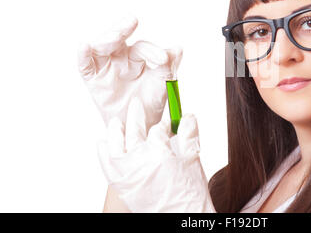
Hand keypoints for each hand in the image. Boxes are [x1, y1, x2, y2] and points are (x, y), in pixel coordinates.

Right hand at [77, 17, 181, 129]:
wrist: (136, 126)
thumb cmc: (149, 103)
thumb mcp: (163, 85)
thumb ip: (169, 67)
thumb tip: (178, 49)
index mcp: (138, 56)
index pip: (142, 48)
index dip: (152, 51)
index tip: (163, 59)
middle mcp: (120, 57)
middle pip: (118, 38)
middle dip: (123, 28)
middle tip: (132, 20)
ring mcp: (105, 67)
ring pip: (101, 47)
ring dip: (108, 39)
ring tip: (116, 36)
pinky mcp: (92, 79)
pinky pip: (85, 65)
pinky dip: (83, 55)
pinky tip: (85, 46)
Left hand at [97, 97, 215, 212]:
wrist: (181, 220)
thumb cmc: (189, 195)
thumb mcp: (192, 161)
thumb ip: (189, 136)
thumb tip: (189, 116)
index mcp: (158, 153)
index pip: (158, 129)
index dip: (165, 123)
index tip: (169, 121)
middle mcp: (138, 161)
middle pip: (134, 131)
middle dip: (137, 115)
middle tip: (137, 104)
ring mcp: (126, 174)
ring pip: (115, 144)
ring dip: (115, 131)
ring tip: (116, 121)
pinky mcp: (120, 186)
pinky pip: (106, 165)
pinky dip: (103, 152)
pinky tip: (103, 143)